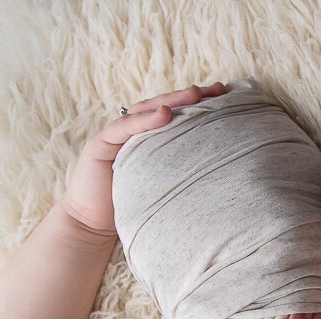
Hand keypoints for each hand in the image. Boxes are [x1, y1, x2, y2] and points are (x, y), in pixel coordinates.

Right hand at [60, 82, 228, 233]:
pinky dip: (145, 119)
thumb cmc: (132, 208)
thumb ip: (183, 171)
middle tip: (218, 90)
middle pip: (164, 107)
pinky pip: (125, 127)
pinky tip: (164, 113)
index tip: (227, 98)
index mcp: (150, 140)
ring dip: (171, 101)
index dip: (199, 105)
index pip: (176, 116)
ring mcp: (116, 135)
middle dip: (190, 97)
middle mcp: (134, 133)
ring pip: (146, 110)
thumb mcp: (165, 186)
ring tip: (194, 94)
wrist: (93, 226)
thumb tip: (224, 167)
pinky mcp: (100, 143)